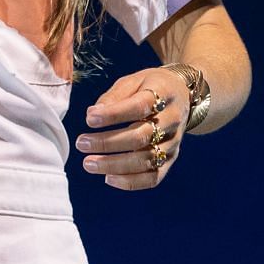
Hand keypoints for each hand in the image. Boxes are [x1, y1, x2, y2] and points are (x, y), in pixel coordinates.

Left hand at [77, 68, 187, 190]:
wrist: (181, 96)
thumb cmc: (149, 87)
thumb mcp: (133, 81)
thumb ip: (113, 96)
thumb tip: (92, 114)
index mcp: (163, 94)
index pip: (139, 106)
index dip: (113, 115)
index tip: (89, 119)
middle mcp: (172, 120)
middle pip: (141, 137)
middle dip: (108, 143)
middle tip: (81, 143)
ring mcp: (173, 142)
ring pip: (146, 160)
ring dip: (115, 165)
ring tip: (88, 164)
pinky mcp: (170, 159)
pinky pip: (154, 177)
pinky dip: (131, 182)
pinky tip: (108, 178)